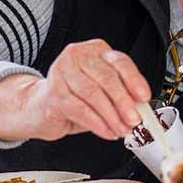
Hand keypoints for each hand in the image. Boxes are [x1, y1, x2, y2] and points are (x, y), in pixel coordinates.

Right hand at [0, 39, 150, 141]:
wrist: (38, 108)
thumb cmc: (73, 97)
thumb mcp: (101, 92)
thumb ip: (120, 95)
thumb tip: (140, 108)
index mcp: (94, 51)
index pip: (119, 62)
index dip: (134, 80)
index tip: (144, 97)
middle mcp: (77, 56)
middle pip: (107, 78)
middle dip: (124, 102)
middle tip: (134, 119)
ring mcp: (62, 72)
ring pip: (94, 94)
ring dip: (111, 116)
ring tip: (121, 129)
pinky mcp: (53, 92)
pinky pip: (80, 109)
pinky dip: (97, 123)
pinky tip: (106, 131)